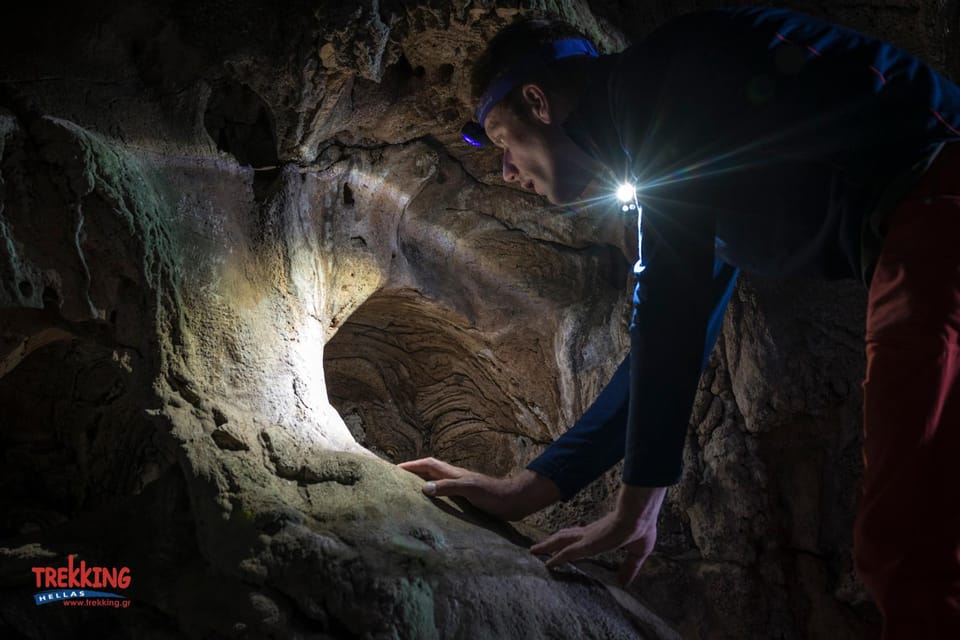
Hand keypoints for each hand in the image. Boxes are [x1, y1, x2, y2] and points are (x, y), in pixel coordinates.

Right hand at [398, 457, 560, 520]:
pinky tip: (432, 507)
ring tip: (409, 492)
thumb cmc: (493, 495)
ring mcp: (461, 488)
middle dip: (414, 472)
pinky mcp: (467, 499)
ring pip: (437, 482)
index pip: (428, 465)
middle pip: (430, 471)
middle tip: (397, 479)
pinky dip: (434, 496)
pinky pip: (444, 494)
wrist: (514, 502)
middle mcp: (456, 478)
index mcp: (454, 473)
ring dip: (423, 483)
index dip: (412, 465)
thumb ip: (448, 487)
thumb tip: (424, 488)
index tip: (395, 468)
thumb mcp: (469, 489)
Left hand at [530, 484, 665, 585]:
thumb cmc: (641, 529)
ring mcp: (587, 538)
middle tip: (538, 547)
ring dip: (546, 546)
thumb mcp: (637, 553)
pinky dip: (557, 557)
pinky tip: (548, 563)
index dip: (569, 539)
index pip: (579, 536)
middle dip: (551, 542)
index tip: (560, 545)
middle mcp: (590, 533)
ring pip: (560, 541)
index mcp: (600, 533)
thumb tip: (624, 582)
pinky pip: (568, 552)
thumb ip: (629, 567)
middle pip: (564, 536)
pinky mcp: (588, 544)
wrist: (640, 516)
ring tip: (534, 551)